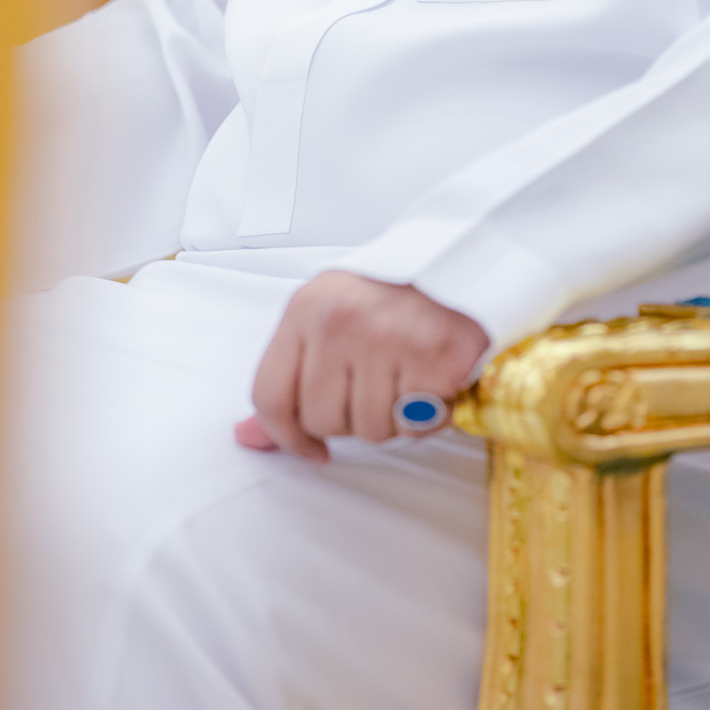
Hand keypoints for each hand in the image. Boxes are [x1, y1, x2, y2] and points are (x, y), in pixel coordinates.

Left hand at [235, 272, 488, 461]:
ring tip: (409, 378)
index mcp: (306, 308)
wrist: (461, 261)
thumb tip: (249, 436)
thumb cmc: (391, 293)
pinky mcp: (434, 355)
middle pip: (322, 420)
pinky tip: (435, 381)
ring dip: (394, 419)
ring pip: (372, 429)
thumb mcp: (327, 317)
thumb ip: (289, 377)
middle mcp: (341, 320)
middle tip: (380, 386)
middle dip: (352, 419)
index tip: (311, 448)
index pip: (269, 395)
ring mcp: (387, 337)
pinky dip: (430, 415)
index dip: (287, 436)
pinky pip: (418, 424)